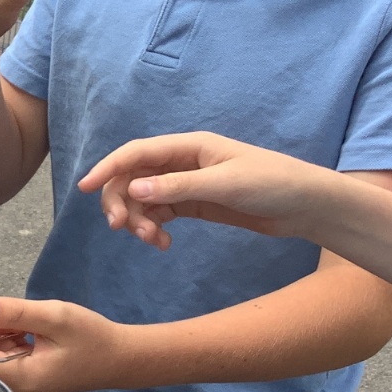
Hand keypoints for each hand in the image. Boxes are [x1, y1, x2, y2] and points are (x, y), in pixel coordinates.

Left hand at [0, 297, 132, 391]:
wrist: (120, 358)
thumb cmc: (91, 338)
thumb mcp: (54, 317)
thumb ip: (16, 312)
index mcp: (17, 379)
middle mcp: (13, 388)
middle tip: (18, 314)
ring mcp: (19, 384)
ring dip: (2, 331)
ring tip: (31, 325)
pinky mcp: (25, 377)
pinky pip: (4, 354)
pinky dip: (11, 337)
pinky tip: (31, 332)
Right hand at [78, 132, 333, 249]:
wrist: (307, 206)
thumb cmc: (273, 183)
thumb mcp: (225, 184)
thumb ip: (178, 187)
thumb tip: (134, 188)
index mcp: (190, 147)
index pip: (137, 153)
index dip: (108, 168)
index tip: (84, 188)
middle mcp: (184, 162)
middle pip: (134, 178)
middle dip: (122, 201)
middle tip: (122, 228)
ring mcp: (188, 184)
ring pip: (145, 199)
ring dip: (140, 220)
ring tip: (152, 241)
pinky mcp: (195, 205)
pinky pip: (161, 213)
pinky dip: (155, 228)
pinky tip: (162, 244)